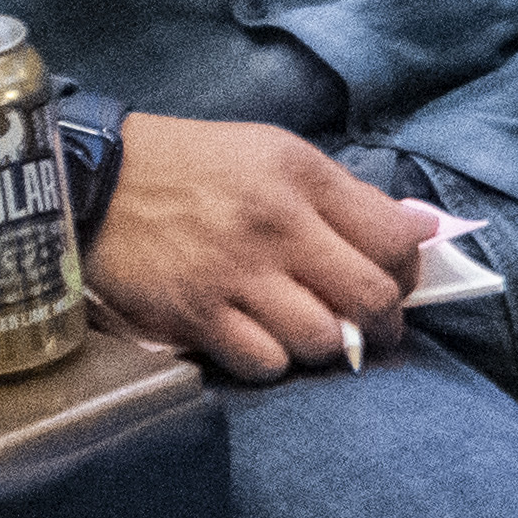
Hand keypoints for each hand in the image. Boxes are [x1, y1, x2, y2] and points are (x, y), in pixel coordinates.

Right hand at [91, 113, 432, 381]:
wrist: (96, 182)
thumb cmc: (193, 166)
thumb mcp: (274, 153)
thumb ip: (347, 194)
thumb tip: (421, 229)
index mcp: (300, 178)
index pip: (393, 237)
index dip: (410, 267)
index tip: (400, 277)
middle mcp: (275, 227)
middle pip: (371, 297)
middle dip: (385, 320)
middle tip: (375, 324)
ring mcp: (235, 277)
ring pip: (323, 340)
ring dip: (327, 343)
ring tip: (313, 329)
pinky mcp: (196, 318)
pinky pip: (265, 363)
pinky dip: (274, 360)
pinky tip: (262, 338)